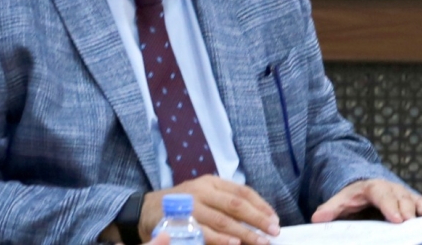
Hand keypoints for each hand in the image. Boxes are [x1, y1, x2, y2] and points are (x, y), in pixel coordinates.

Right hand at [140, 175, 279, 244]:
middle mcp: (202, 191)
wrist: (146, 210)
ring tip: (260, 241)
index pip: (242, 192)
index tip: (274, 219)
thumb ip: (226, 201)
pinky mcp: (180, 223)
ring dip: (244, 233)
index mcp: (212, 182)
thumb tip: (257, 217)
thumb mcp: (205, 194)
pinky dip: (220, 240)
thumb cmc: (183, 203)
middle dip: (257, 219)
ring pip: (222, 220)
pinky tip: (234, 244)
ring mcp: (190, 207)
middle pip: (235, 205)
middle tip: (273, 231)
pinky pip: (204, 233)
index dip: (261, 205)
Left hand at [311, 179, 421, 222]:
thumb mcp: (342, 200)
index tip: (398, 219)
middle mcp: (396, 191)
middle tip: (415, 223)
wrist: (369, 186)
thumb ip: (331, 207)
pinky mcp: (418, 204)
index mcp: (377, 188)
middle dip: (411, 212)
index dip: (391, 208)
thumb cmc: (356, 196)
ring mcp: (409, 197)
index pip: (384, 197)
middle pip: (406, 201)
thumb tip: (317, 217)